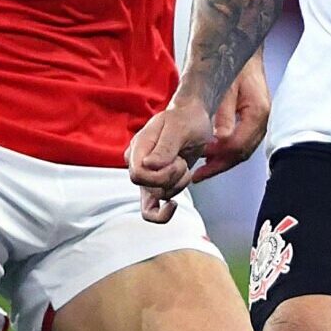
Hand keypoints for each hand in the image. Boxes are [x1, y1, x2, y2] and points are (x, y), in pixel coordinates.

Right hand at [128, 94, 214, 222]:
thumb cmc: (187, 120)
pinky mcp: (156, 184)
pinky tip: (174, 206)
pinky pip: (153, 208)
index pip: (139, 174)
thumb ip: (165, 147)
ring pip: (155, 199)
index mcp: (138, 147)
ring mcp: (146, 175)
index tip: (178, 161)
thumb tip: (148, 165)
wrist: (193, 119)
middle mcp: (137, 162)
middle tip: (182, 161)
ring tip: (184, 165)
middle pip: (148, 188)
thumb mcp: (179, 129)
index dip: (161, 176)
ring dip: (177, 186)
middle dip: (172, 179)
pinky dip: (164, 211)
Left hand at [198, 60, 271, 183]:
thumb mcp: (225, 87)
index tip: (200, 159)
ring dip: (222, 161)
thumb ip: (224, 114)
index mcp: (259, 112)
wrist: (241, 52)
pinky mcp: (253, 121)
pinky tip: (212, 156)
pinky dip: (226, 152)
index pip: (239, 144)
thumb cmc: (235, 64)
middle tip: (199, 175)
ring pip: (242, 151)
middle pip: (242, 153)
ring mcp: (260, 122)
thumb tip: (221, 139)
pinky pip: (242, 142)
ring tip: (203, 171)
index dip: (218, 155)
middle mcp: (263, 120)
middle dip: (219, 165)